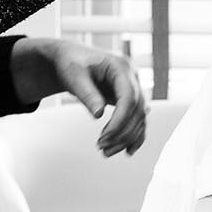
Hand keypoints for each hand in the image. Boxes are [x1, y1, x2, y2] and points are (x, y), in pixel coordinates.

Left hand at [10, 37, 146, 155]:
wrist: (71, 59)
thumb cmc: (71, 63)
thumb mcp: (75, 77)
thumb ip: (87, 94)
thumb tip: (98, 115)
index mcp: (121, 67)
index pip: (129, 97)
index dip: (120, 120)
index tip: (104, 137)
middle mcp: (132, 76)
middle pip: (137, 110)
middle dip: (122, 132)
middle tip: (101, 147)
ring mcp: (133, 87)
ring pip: (140, 117)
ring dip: (127, 138)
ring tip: (106, 152)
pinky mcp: (129, 98)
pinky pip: (137, 119)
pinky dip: (133, 135)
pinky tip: (127, 151)